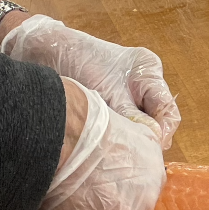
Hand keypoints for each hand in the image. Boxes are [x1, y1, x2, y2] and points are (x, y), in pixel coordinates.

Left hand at [2, 15, 179, 148]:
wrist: (40, 50)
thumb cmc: (75, 61)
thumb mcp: (106, 92)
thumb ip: (132, 115)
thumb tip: (156, 140)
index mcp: (147, 72)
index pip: (168, 112)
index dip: (161, 135)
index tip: (147, 152)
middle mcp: (141, 83)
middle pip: (156, 122)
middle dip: (144, 142)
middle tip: (128, 159)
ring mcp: (126, 94)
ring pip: (138, 129)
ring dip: (128, 142)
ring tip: (113, 154)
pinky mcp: (109, 105)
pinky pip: (121, 128)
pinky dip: (114, 139)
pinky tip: (103, 149)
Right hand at [42, 79, 165, 209]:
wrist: (68, 139)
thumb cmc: (86, 124)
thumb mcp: (123, 127)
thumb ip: (126, 147)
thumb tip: (113, 153)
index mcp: (153, 166)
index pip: (138, 185)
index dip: (115, 185)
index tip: (98, 182)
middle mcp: (147, 196)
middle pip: (124, 209)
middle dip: (103, 206)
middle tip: (78, 195)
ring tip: (62, 205)